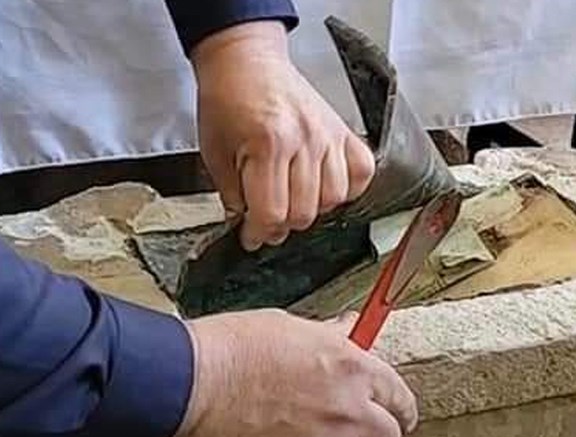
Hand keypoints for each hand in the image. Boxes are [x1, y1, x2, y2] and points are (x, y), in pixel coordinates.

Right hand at [164, 310, 417, 436]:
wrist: (188, 383)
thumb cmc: (230, 347)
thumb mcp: (288, 326)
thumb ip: (328, 336)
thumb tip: (349, 329)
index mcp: (351, 368)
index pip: (399, 398)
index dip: (398, 410)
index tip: (394, 417)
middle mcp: (347, 411)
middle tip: (348, 436)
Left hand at [191, 21, 374, 250]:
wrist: (245, 61)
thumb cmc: (227, 98)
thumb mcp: (214, 151)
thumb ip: (231, 194)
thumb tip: (246, 223)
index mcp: (267, 143)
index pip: (271, 212)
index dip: (258, 233)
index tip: (251, 236)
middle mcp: (304, 140)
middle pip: (304, 212)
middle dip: (281, 225)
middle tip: (267, 219)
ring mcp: (328, 135)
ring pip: (334, 199)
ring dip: (312, 209)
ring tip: (292, 200)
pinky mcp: (342, 131)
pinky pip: (361, 173)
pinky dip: (348, 188)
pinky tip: (325, 187)